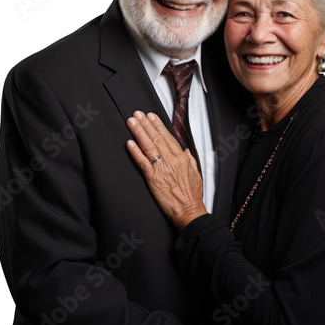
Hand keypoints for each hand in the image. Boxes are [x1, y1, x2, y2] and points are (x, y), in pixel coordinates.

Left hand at [126, 111, 207, 230]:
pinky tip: (129, 143)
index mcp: (182, 158)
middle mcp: (171, 160)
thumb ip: (190, 160)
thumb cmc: (192, 195)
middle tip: (138, 114)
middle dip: (146, 125)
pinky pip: (142, 162)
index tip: (152, 117)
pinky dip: (135, 151)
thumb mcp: (196, 174)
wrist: (188, 210)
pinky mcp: (152, 178)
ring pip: (148, 146)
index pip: (168, 137)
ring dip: (139, 132)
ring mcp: (161, 168)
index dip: (159, 126)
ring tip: (132, 122)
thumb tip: (185, 151)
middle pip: (157, 138)